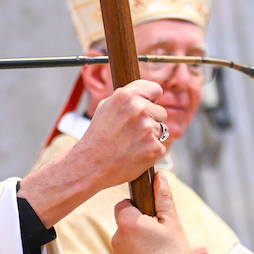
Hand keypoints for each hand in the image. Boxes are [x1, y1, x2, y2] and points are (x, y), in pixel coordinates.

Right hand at [19, 79, 165, 227]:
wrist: (91, 164)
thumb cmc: (97, 137)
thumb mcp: (106, 107)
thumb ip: (127, 98)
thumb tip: (146, 95)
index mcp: (126, 96)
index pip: (155, 89)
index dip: (152, 99)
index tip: (148, 105)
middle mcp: (139, 109)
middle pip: (161, 111)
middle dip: (151, 120)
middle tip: (133, 131)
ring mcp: (148, 129)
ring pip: (161, 130)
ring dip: (151, 136)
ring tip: (131, 143)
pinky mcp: (155, 148)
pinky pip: (160, 147)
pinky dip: (151, 152)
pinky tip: (135, 154)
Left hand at [112, 172, 199, 253]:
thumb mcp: (173, 224)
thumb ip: (164, 198)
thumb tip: (159, 177)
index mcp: (128, 224)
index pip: (122, 205)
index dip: (136, 209)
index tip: (150, 219)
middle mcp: (116, 240)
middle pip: (124, 226)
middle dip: (138, 230)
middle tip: (158, 240)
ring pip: (124, 246)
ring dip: (136, 248)